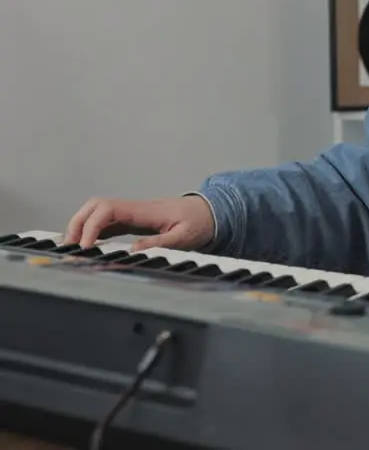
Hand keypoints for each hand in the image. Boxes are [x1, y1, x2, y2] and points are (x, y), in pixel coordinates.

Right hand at [64, 195, 215, 251]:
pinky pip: (108, 222)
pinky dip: (94, 231)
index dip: (92, 225)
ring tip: (74, 248)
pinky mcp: (135, 221)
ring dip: (83, 227)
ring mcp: (133, 213)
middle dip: (78, 223)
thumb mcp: (184, 236)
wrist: (211, 213)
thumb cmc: (200, 222)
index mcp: (145, 210)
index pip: (108, 209)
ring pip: (98, 212)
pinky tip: (89, 245)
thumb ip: (159, 243)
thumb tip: (133, 250)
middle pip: (96, 206)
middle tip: (71, 247)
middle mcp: (135, 208)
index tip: (85, 245)